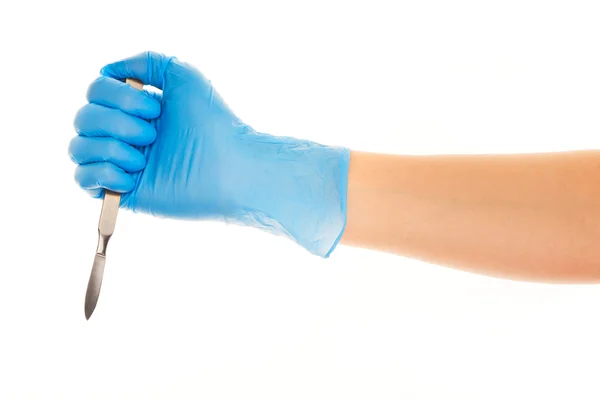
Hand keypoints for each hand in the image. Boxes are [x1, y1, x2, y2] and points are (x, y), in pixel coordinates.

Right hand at [70, 51, 348, 256]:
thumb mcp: (181, 75)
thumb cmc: (212, 122)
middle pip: (83, 118)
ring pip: (78, 148)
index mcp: (135, 109)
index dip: (118, 98)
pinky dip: (103, 174)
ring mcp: (122, 163)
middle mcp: (125, 134)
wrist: (229, 167)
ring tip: (143, 160)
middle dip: (116, 124)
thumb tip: (106, 70)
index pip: (95, 92)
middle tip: (153, 135)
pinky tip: (133, 177)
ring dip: (110, 149)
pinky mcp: (123, 192)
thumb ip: (145, 62)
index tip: (156, 110)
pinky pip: (82, 180)